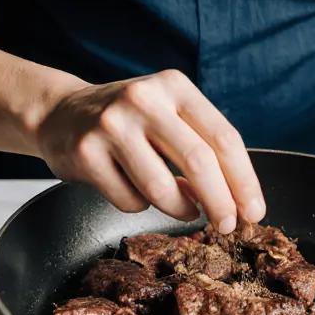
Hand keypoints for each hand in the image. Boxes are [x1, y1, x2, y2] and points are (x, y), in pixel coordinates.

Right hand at [35, 70, 265, 231]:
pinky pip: (127, 199)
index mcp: (174, 87)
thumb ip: (197, 146)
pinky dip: (139, 207)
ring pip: (160, 188)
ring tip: (185, 212)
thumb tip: (230, 199)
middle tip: (228, 227)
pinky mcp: (86, 154)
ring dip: (180, 210)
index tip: (254, 211)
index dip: (243, 180)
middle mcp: (144, 101)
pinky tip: (134, 193)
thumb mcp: (165, 115)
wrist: (60, 114)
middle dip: (220, 203)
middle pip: (198, 162)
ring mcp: (112, 126)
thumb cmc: (125, 122)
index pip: (223, 137)